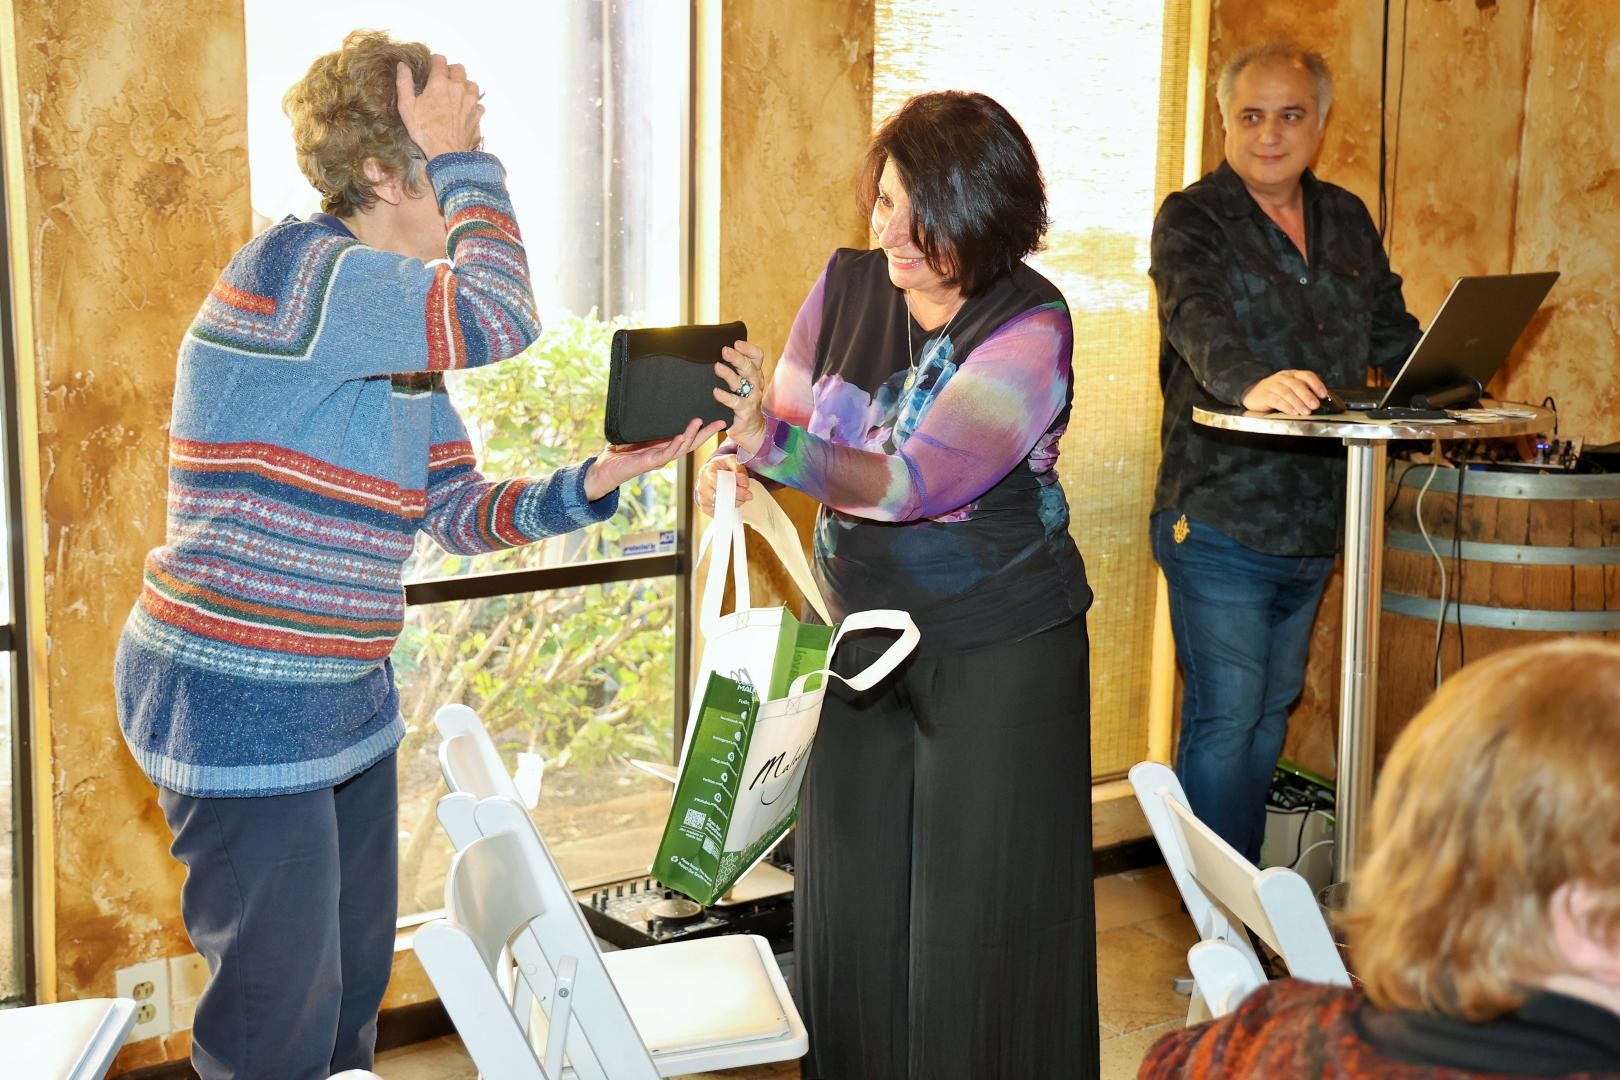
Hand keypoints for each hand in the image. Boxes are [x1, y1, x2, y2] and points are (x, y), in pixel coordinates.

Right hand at [396, 56, 483, 160]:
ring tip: (455, 93)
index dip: (434, 61)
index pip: (440, 60)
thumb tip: (403, 65)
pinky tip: (464, 109)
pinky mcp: (477, 114)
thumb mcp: (407, 107)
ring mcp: (471, 101)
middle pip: (459, 68)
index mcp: (440, 83)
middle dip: (450, 71)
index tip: (430, 67)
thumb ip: (404, 83)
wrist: (446, 153)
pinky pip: (478, 102)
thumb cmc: (424, 130)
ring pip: (471, 83)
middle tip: (442, 80)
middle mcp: (458, 88)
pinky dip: (472, 103)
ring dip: (464, 85)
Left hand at [585, 418, 725, 501]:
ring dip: (692, 435)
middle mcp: (665, 453)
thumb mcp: (633, 434)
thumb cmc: (617, 453)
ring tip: (700, 421)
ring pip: (681, 447)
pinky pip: (665, 454)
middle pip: (692, 443)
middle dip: (707, 433)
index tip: (715, 417)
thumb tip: (649, 404)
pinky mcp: (649, 462)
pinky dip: (675, 445)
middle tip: (722, 421)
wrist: (603, 470)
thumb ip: (643, 424)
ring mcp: (658, 459)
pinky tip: (682, 436)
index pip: (687, 437)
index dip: (702, 429)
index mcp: (663, 446)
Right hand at [696, 456, 752, 515]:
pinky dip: (728, 509)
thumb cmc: (721, 466)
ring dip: (735, 503)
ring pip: (721, 506)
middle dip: (738, 497)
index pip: (721, 483)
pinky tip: (733, 502)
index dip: (735, 487)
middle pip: (721, 496)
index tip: (747, 487)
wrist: (711, 472)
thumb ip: (738, 468)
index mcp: (707, 472)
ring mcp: (702, 498)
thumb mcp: (731, 460)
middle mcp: (702, 486)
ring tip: (741, 497)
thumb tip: (744, 483)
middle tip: (748, 495)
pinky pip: (718, 512)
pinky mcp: (705, 507)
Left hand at [714, 340, 766, 455]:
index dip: (748, 348)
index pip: (757, 357)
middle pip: (749, 368)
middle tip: (725, 350)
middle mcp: (756, 385)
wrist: (751, 431)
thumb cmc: (742, 403)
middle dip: (738, 358)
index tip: (736, 342)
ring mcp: (751, 399)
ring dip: (729, 374)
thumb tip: (711, 354)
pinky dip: (725, 397)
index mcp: (755, 375)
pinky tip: (716, 392)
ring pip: (743, 383)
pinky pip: (736, 403)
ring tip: (717, 367)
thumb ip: (732, 371)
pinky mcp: (745, 412)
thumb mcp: (740, 385)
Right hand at [1241, 369, 1329, 414]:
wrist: (1253, 394)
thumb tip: (1320, 402)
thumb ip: (1303, 392)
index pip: (1307, 375)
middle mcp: (1283, 378)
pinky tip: (1293, 412)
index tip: (1323, 395)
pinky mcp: (1264, 395)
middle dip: (1307, 395)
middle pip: (1297, 384)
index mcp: (1292, 374)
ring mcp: (1272, 385)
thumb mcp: (1290, 389)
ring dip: (1298, 402)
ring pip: (1287, 392)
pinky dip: (1286, 406)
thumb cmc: (1276, 393)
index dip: (1317, 384)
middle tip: (1315, 405)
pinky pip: (1276, 400)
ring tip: (1306, 412)